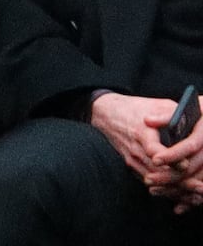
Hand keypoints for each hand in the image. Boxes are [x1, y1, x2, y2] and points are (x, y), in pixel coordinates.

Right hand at [90, 91, 192, 209]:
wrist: (105, 114)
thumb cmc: (136, 108)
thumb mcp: (158, 105)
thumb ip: (175, 115)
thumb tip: (196, 123)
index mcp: (142, 132)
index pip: (154, 150)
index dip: (171, 160)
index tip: (186, 165)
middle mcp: (135, 149)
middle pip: (158, 171)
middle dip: (180, 181)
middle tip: (199, 187)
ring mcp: (132, 159)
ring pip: (154, 180)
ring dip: (174, 189)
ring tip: (195, 195)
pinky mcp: (131, 165)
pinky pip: (149, 181)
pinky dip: (165, 189)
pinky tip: (181, 193)